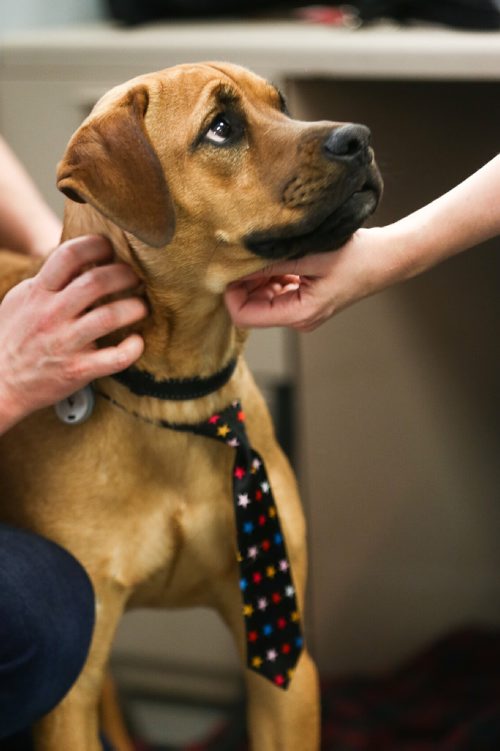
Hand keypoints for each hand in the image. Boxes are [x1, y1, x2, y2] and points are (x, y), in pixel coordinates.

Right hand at [0, 235, 146, 431]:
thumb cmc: (14, 337)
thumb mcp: (23, 300)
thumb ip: (49, 280)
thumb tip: (82, 259)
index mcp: (38, 293)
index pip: (69, 255)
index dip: (96, 245)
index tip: (111, 248)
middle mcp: (52, 315)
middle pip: (96, 282)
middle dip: (124, 275)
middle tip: (135, 278)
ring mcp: (65, 343)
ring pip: (109, 317)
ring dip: (134, 308)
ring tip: (141, 307)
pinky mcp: (77, 370)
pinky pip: (115, 358)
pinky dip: (133, 348)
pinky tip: (137, 342)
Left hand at [225, 229, 385, 331]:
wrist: (388, 257)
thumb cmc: (357, 257)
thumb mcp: (311, 256)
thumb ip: (273, 263)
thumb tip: (237, 263)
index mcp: (298, 315)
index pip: (245, 316)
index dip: (231, 294)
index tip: (229, 267)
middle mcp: (298, 319)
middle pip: (252, 307)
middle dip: (244, 282)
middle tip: (246, 252)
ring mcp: (301, 311)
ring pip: (263, 297)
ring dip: (258, 276)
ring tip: (267, 250)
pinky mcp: (305, 298)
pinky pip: (277, 290)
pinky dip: (272, 274)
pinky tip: (281, 255)